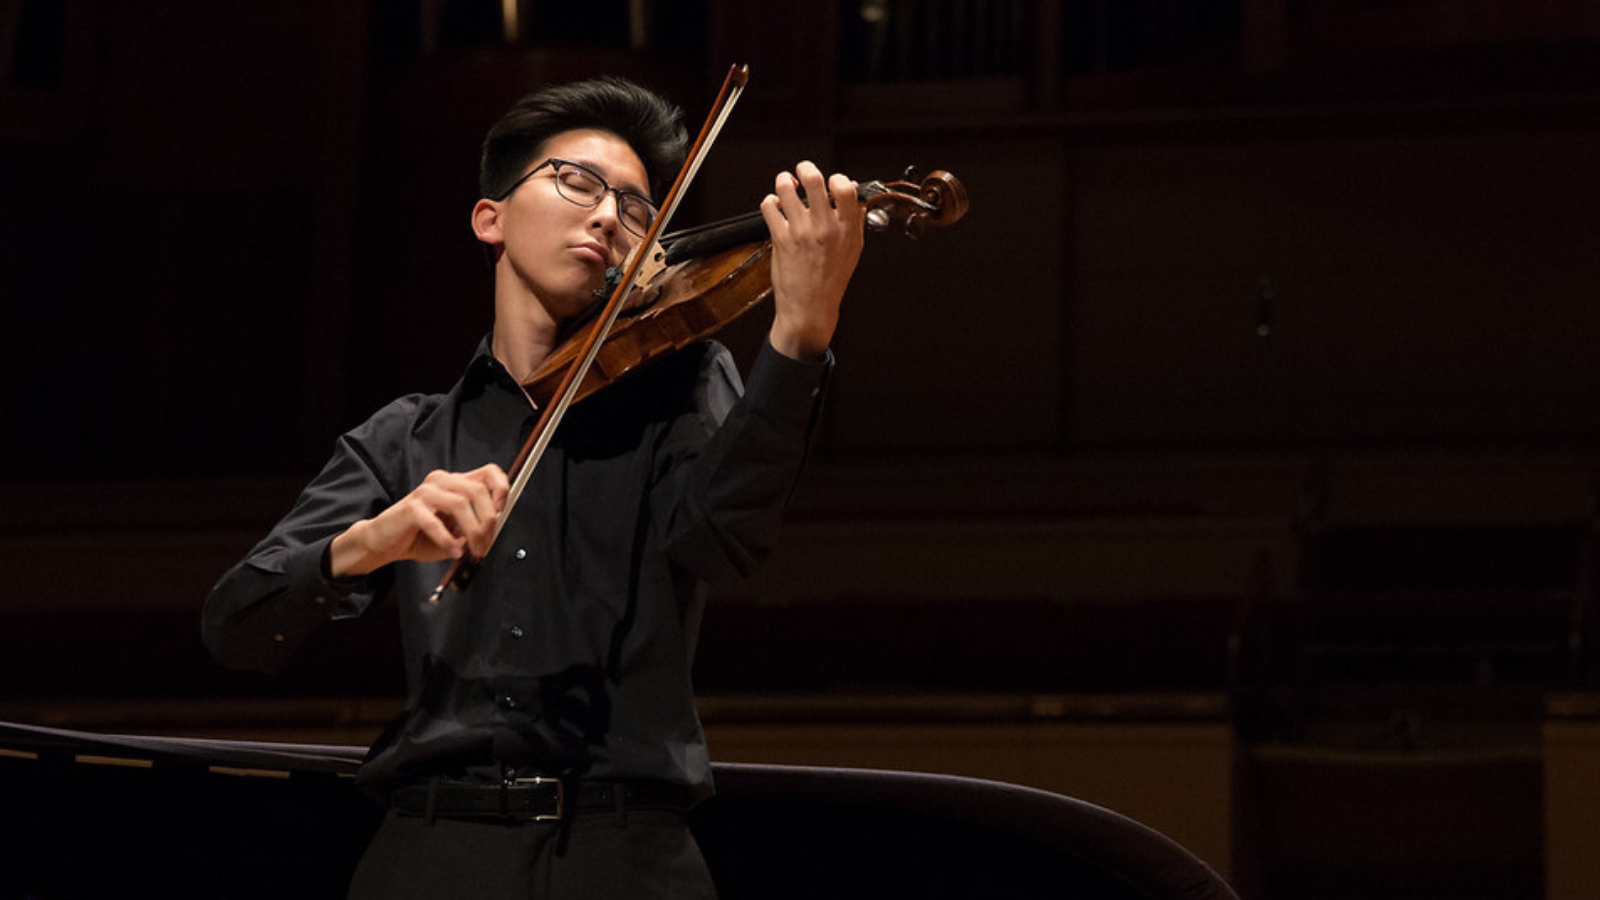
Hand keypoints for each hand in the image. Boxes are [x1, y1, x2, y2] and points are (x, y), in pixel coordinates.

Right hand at [328, 465, 509, 576]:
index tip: (502, 510)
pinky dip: (448, 540)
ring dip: (473, 531)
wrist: (383, 542)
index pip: (488, 472)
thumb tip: (491, 532)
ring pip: (461, 503)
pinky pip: (436, 522)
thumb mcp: (454, 531)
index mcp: (455, 483)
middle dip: (488, 521)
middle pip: (478, 490)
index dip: (501, 489)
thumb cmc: (419, 536)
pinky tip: (453, 551)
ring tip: (472, 550)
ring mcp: (425, 492)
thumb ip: (473, 528)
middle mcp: (441, 482)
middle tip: (486, 544)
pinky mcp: (411, 508)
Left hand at [760, 161, 864, 360]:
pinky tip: (775, 206)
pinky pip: (769, 206)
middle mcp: (825, 228)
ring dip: (784, 181)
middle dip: (805, 168)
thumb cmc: (831, 280)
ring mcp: (801, 232)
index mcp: (847, 229)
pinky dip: (770, 201)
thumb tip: (852, 193)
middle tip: (803, 170)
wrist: (810, 308)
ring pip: (786, 188)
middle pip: (814, 179)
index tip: (831, 181)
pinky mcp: (781, 238)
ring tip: (785, 184)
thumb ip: (853, 220)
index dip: (836, 178)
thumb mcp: (853, 250)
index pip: (845, 188)